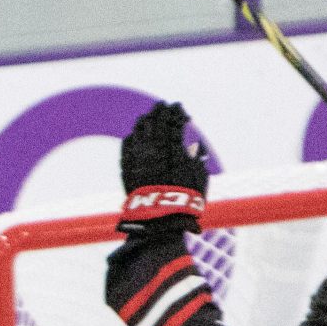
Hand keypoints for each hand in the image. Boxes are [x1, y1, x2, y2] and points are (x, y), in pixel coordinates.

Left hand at [117, 101, 208, 236]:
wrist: (160, 219)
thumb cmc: (186, 199)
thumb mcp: (199, 176)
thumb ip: (194, 158)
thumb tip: (190, 147)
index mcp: (173, 147)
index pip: (173, 122)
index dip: (177, 113)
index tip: (180, 109)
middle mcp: (153, 149)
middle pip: (155, 121)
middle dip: (160, 111)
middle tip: (164, 106)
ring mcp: (138, 158)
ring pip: (138, 130)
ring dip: (146, 121)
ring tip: (150, 117)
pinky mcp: (127, 168)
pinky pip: (127, 146)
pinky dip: (133, 137)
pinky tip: (136, 136)